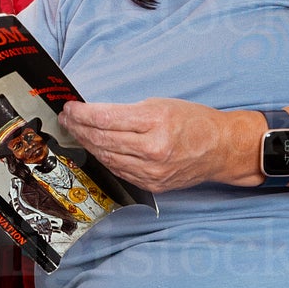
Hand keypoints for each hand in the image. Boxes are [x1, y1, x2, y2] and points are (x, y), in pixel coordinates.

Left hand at [58, 99, 264, 192]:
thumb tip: (95, 114)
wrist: (221, 148)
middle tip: (67, 119)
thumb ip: (128, 112)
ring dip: (87, 144)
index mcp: (156, 122)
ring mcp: (152, 170)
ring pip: (107, 157)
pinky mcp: (152, 183)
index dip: (82, 114)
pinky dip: (104, 158)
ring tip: (76, 132)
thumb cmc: (194, 122)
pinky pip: (119, 170)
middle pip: (102, 139)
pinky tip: (96, 148)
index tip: (70, 108)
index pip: (106, 118)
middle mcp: (153, 149)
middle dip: (79, 128)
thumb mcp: (161, 104)